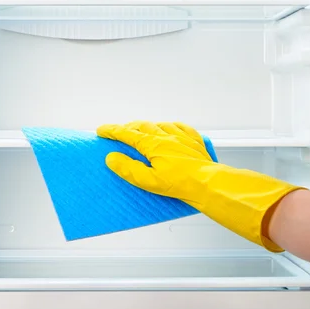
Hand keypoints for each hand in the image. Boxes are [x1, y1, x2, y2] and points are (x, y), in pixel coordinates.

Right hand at [97, 121, 216, 207]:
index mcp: (153, 144)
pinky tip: (171, 129)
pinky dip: (171, 126)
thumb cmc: (180, 184)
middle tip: (120, 132)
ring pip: (161, 125)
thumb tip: (112, 158)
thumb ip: (128, 168)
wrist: (207, 183)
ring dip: (149, 126)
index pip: (127, 134)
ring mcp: (182, 137)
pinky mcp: (194, 141)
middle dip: (129, 128)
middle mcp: (166, 136)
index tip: (101, 130)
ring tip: (143, 130)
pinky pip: (181, 127)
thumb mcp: (148, 181)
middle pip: (143, 126)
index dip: (112, 131)